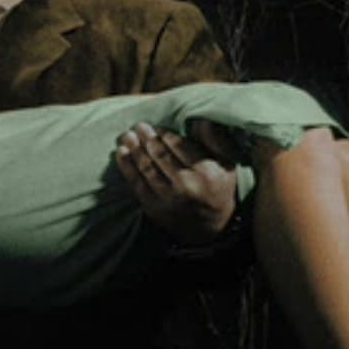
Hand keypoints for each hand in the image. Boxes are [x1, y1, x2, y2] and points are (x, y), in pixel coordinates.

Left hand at [115, 122, 237, 245]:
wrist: (210, 227)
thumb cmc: (217, 186)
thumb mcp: (227, 163)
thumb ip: (215, 140)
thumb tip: (200, 121)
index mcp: (206, 173)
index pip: (180, 147)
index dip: (166, 135)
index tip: (158, 128)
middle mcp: (186, 186)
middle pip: (161, 156)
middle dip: (147, 139)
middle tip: (140, 126)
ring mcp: (168, 198)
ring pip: (146, 168)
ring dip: (134, 149)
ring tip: (128, 136)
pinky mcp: (153, 207)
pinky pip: (136, 182)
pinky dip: (126, 166)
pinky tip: (121, 152)